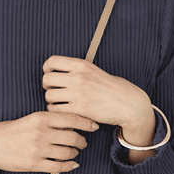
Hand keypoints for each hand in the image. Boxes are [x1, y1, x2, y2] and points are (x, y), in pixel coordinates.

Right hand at [0, 111, 99, 172]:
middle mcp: (40, 133)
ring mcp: (37, 149)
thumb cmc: (10, 131)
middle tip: (83, 142)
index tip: (94, 125)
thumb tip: (72, 126)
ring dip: (74, 153)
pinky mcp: (33, 164)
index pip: (71, 118)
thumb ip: (50, 121)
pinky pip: (59, 167)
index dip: (86, 122)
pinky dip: (69, 166)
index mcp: (40, 118)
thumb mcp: (30, 119)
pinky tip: (72, 164)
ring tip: (74, 152)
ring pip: (67, 152)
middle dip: (82, 140)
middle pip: (73, 137)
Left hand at [41, 55, 155, 144]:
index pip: (52, 61)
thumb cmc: (111, 88)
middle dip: (47, 87)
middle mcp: (78, 77)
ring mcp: (78, 93)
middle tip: (54, 92)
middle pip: (46, 79)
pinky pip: (56, 110)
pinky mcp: (79, 109)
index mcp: (81, 65)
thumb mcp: (94, 71)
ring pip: (49, 96)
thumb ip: (77, 70)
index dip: (47, 69)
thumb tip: (57, 72)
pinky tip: (63, 111)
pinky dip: (56, 112)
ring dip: (51, 101)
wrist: (127, 103)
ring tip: (59, 103)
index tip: (51, 76)